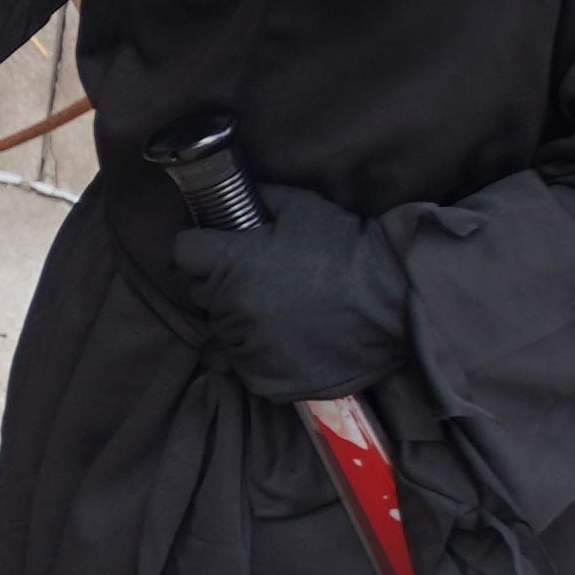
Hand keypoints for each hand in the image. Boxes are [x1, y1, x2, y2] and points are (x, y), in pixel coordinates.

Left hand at [169, 184, 410, 402]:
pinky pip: (243, 365)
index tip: (214, 247)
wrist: (392, 299)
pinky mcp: (266, 379)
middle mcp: (231, 307)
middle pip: (199, 292)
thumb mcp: (300, 206)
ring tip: (275, 310)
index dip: (198, 246)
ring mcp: (247, 347)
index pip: (182, 253)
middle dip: (217, 282)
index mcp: (230, 263)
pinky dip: (256, 354)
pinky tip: (282, 339)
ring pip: (221, 331)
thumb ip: (257, 199)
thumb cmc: (346, 248)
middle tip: (253, 278)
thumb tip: (231, 194)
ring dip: (238, 320)